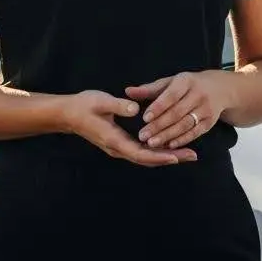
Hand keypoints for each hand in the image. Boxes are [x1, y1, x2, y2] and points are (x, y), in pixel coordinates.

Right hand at [65, 90, 196, 166]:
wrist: (69, 114)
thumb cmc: (84, 106)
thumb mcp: (101, 101)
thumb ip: (119, 105)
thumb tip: (136, 109)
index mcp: (114, 139)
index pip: (140, 153)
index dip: (158, 155)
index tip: (176, 156)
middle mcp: (118, 148)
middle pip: (147, 159)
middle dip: (170, 158)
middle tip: (192, 156)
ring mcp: (119, 147)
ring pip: (146, 157)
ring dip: (166, 155)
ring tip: (187, 153)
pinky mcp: (121, 143)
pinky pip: (142, 151)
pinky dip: (157, 151)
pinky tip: (169, 147)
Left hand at [127, 71, 230, 150]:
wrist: (219, 89)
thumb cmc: (187, 85)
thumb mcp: (170, 82)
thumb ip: (149, 89)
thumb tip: (128, 91)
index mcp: (186, 81)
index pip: (171, 95)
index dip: (158, 107)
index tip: (144, 118)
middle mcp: (198, 94)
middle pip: (177, 113)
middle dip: (159, 126)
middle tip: (142, 136)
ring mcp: (206, 109)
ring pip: (185, 125)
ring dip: (168, 136)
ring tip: (151, 144)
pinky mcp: (210, 122)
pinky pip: (194, 133)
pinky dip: (181, 140)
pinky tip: (168, 146)